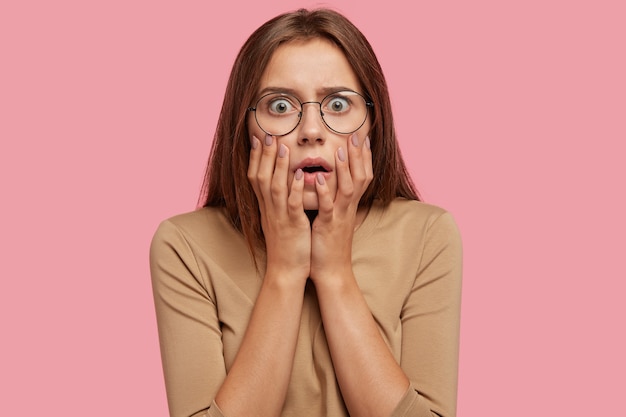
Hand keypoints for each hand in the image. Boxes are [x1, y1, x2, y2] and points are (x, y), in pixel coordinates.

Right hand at [248, 135, 310, 283]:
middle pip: (261, 177)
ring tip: (282, 147)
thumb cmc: (286, 244)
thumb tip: (279, 184)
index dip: (256, 157)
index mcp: (266, 206)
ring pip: (274, 188)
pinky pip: (292, 205)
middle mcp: (269, 209)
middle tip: (266, 134)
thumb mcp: (279, 219)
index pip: (256, 177)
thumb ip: (278, 201)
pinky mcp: (293, 226)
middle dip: (263, 155)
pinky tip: (300, 175)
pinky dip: (295, 189)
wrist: (286, 271)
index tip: (258, 138)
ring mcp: (280, 217)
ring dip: (278, 167)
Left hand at [310, 134, 372, 282]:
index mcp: (349, 204)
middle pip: (361, 177)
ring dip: (345, 169)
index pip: (362, 175)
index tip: (363, 137)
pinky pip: (328, 207)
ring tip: (339, 150)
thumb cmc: (330, 243)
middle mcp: (348, 208)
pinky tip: (319, 178)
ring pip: (348, 189)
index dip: (364, 157)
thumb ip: (336, 198)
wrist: (332, 270)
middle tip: (357, 135)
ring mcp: (339, 216)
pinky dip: (325, 192)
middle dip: (359, 156)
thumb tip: (332, 180)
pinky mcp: (327, 226)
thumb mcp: (335, 216)